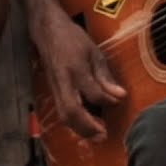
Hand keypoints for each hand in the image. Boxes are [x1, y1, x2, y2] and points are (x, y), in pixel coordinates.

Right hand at [34, 12, 126, 140]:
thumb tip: (119, 95)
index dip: (107, 101)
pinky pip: (62, 111)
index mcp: (75, 69)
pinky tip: (85, 124)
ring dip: (80, 129)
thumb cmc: (71, 38)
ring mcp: (55, 87)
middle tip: (103, 136)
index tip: (118, 101)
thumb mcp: (94, 51)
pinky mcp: (53, 90)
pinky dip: (74, 122)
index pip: (92, 93)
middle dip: (87, 127)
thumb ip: (105, 75)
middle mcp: (63, 81)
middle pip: (71, 112)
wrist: (46, 30)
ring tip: (96, 135)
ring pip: (64, 115)